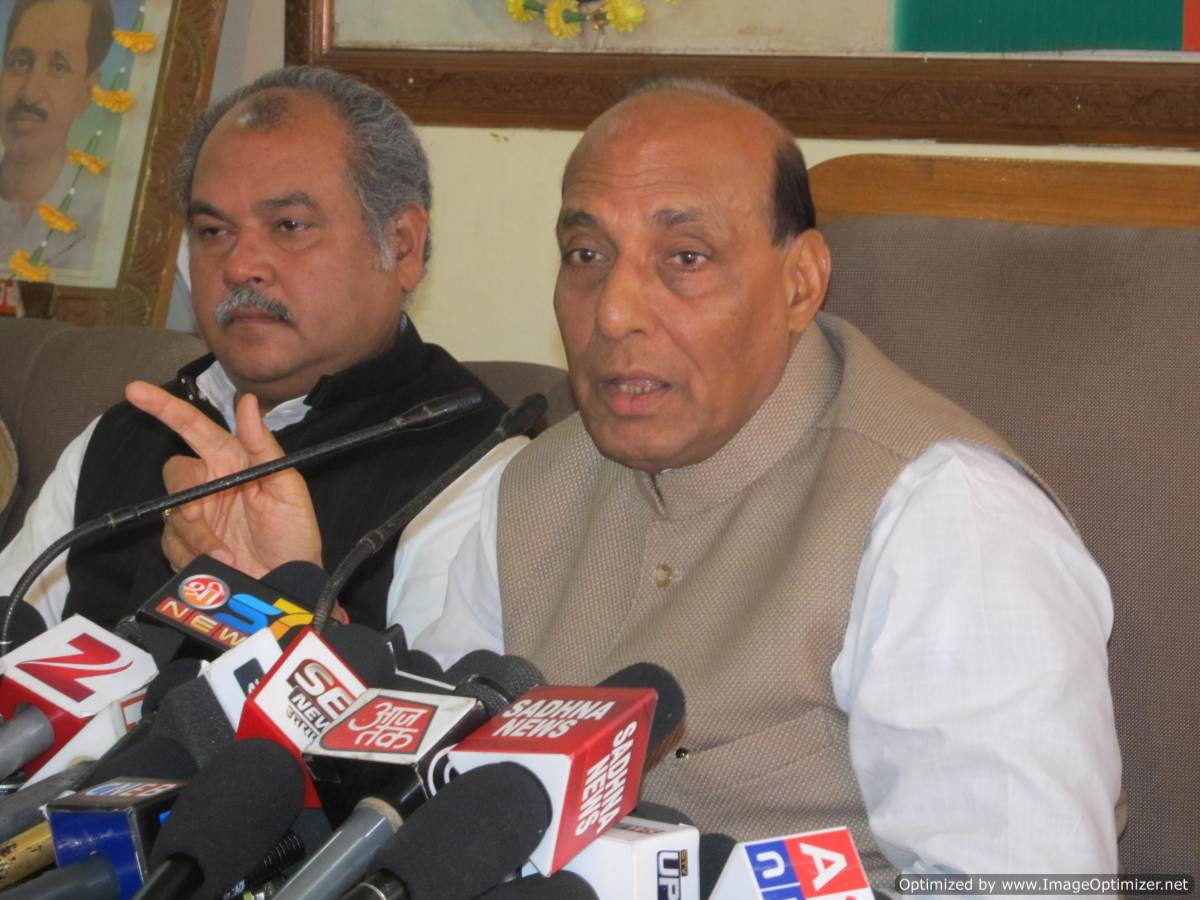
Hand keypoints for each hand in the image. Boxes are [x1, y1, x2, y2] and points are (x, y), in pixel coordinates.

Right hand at [125, 381, 322, 577]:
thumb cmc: (294, 533)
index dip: (163, 407)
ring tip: (228, 555)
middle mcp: (209, 483)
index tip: (135, 391)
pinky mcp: (185, 545)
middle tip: (198, 516)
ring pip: (172, 514)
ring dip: (197, 537)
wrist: (288, 581)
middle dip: (185, 496)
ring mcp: (195, 515)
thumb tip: (248, 403)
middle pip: (176, 473)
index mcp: (231, 461)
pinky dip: (194, 556)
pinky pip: (172, 544)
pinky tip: (219, 564)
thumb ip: (263, 447)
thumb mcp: (287, 488)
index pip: (192, 426)